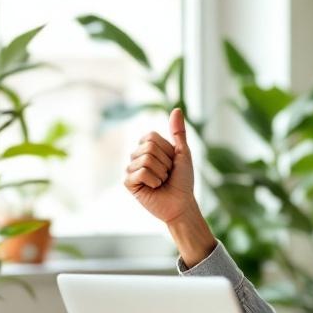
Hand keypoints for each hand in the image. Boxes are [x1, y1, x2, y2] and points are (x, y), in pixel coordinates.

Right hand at [125, 109, 215, 265]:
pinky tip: (154, 188)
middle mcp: (137, 156)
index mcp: (148, 147)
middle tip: (168, 174)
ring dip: (161, 173)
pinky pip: (140, 172)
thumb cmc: (183, 180)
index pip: (151, 136)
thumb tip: (176, 109)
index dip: (167, 150)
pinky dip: (153, 181)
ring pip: (145, 160)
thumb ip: (178, 132)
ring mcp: (131, 169)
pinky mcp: (129, 183)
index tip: (172, 162)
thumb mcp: (183, 153)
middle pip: (148, 147)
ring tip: (162, 181)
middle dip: (165, 162)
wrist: (182, 203)